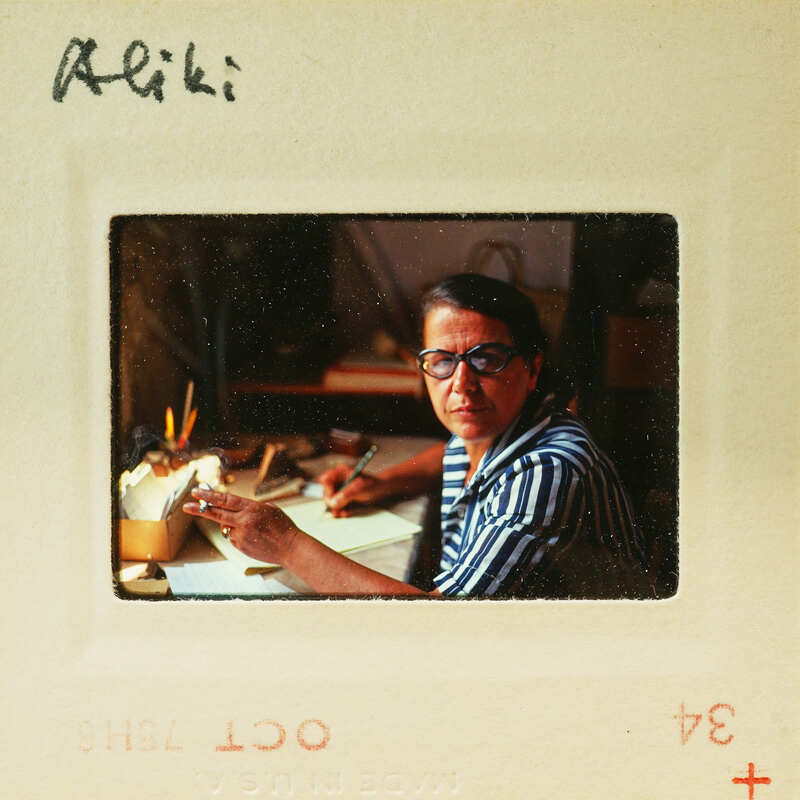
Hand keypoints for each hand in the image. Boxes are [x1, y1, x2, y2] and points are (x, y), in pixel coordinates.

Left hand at [183, 487, 301, 564]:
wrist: (290, 547)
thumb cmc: (282, 527)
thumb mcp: (269, 509)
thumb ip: (250, 508)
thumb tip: (233, 509)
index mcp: (252, 508)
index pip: (225, 499)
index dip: (210, 495)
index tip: (197, 492)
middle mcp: (244, 521)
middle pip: (216, 514)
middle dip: (199, 509)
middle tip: (186, 506)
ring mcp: (241, 535)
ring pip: (226, 527)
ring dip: (232, 525)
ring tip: (254, 529)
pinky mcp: (240, 546)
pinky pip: (233, 538)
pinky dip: (239, 535)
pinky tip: (254, 537)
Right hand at [317, 463, 387, 516]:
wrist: (383, 490)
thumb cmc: (372, 485)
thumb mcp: (359, 489)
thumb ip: (345, 495)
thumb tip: (332, 503)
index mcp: (340, 472)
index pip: (325, 480)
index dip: (327, 490)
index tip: (332, 498)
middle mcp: (338, 480)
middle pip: (326, 492)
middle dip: (332, 502)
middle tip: (338, 509)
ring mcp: (341, 489)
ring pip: (331, 500)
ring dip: (336, 508)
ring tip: (343, 513)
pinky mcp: (344, 498)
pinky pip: (337, 506)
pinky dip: (341, 510)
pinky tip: (347, 513)